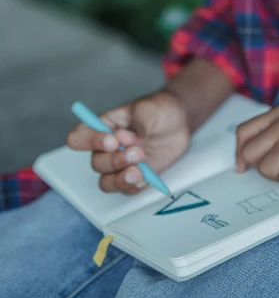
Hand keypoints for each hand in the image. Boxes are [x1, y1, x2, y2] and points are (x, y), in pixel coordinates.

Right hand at [66, 90, 189, 194]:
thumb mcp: (148, 108)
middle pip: (96, 163)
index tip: (112, 141)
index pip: (79, 137)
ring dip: (120, 179)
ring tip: (139, 171)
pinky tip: (146, 177)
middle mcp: (108, 148)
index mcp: (105, 126)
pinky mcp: (134, 175)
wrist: (179, 122)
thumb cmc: (160, 110)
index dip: (90, 142)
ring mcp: (121, 164)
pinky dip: (133, 187)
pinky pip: (125, 190)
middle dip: (115, 160)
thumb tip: (124, 138)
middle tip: (138, 152)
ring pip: (106, 182)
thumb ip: (136, 120)